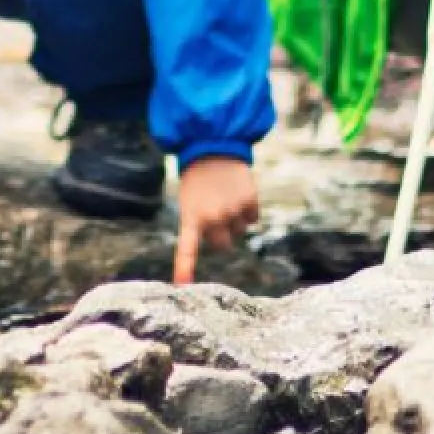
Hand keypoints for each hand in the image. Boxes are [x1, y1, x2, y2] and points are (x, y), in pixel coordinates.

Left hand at [172, 156, 259, 279]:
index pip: (187, 248)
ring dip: (235, 219)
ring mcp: (232, 211)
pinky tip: (239, 192)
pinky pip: (252, 217)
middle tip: (216, 213)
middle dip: (221, 234)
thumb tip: (220, 242)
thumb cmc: (198, 177)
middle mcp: (213, 218)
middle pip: (223, 244)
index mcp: (192, 217)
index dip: (184, 268)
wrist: (213, 147)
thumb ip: (200, 222)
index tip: (182, 287)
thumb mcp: (189, 200)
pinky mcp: (249, 202)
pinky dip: (248, 209)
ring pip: (240, 230)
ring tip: (226, 196)